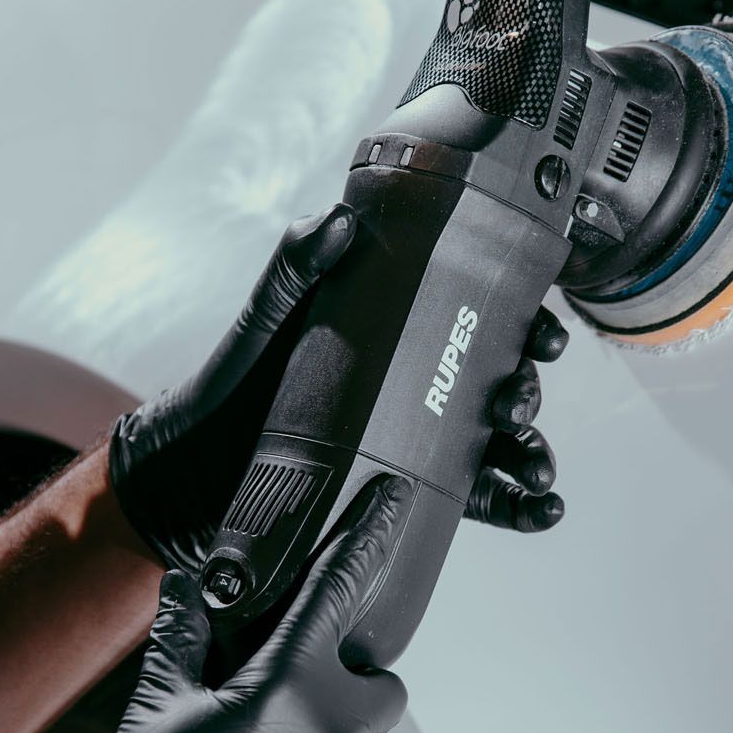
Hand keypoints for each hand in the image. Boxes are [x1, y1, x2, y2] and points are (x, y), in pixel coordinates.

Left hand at [109, 205, 567, 570]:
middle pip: (500, 383)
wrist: (188, 480)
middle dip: (528, 393)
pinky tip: (540, 512)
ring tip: (539, 472)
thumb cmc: (227, 394)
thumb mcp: (263, 326)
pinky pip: (477, 502)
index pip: (480, 321)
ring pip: (498, 447)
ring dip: (534, 456)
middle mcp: (415, 388)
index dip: (527, 325)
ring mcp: (415, 445)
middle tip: (517, 404)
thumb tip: (336, 219)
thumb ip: (291, 270)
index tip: (543, 334)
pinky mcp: (405, 496)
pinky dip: (517, 509)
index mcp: (398, 336)